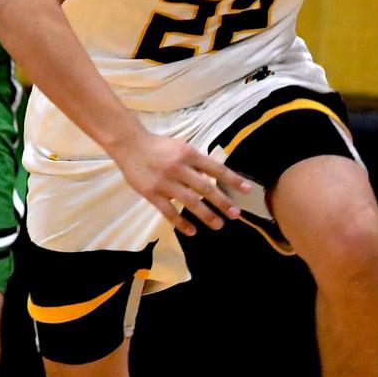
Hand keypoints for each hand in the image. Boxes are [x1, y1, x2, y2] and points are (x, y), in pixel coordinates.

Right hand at [113, 132, 252, 236]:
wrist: (130, 145)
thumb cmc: (159, 146)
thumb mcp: (181, 147)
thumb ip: (196, 161)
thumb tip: (215, 177)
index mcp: (188, 154)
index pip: (215, 168)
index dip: (232, 179)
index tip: (247, 189)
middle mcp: (178, 168)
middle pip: (205, 188)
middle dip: (222, 202)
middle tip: (235, 215)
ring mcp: (165, 182)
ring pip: (190, 202)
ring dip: (206, 215)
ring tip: (218, 225)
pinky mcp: (152, 193)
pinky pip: (169, 212)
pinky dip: (181, 223)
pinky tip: (192, 231)